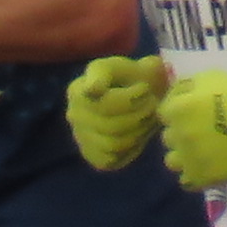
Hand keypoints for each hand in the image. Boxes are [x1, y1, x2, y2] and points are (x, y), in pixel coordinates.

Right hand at [66, 55, 171, 172]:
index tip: (143, 88)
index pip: (105, 104)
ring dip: (138, 132)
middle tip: (152, 104)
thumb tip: (92, 90)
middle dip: (140, 115)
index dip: (130, 99)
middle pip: (111, 125)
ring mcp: (80, 137)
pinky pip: (111, 160)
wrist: (142, 94)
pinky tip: (137, 135)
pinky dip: (129, 149)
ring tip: (147, 118)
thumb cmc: (132, 77)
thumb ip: (105, 73)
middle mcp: (73, 115)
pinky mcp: (91, 155)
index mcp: (77, 91)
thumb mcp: (121, 66)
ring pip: (113, 144)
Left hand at [158, 67, 226, 190]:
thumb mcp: (211, 77)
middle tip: (202, 132)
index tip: (195, 114)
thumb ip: (185, 86)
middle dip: (182, 134)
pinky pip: (187, 182)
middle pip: (168, 138)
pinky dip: (194, 176)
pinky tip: (207, 168)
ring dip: (184, 157)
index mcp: (178, 109)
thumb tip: (174, 96)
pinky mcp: (205, 177)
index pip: (164, 114)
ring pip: (173, 162)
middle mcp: (178, 135)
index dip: (179, 113)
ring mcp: (190, 159)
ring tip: (203, 153)